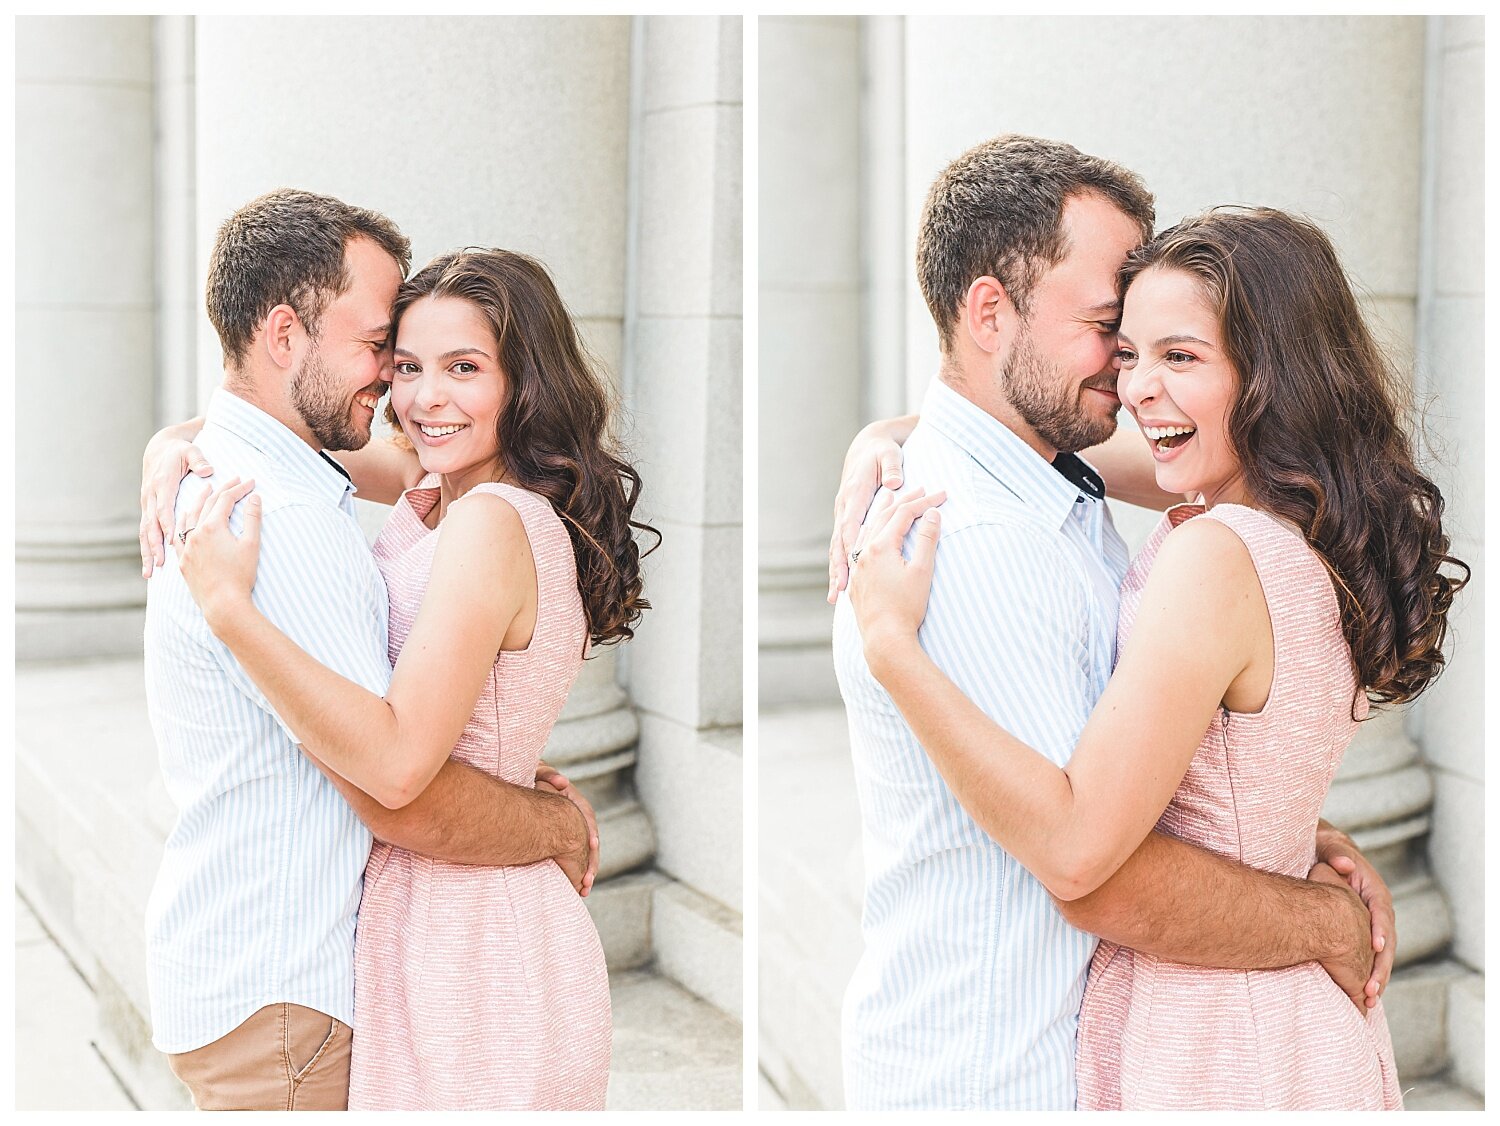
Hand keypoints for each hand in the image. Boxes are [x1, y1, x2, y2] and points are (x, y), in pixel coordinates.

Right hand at [140, 433, 212, 577]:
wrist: (159, 448)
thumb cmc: (179, 451)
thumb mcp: (190, 451)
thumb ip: (199, 460)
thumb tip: (208, 470)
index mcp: (162, 484)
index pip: (164, 508)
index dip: (167, 524)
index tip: (173, 540)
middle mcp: (151, 496)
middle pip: (151, 525)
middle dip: (154, 546)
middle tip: (159, 564)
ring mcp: (147, 504)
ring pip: (145, 531)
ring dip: (147, 552)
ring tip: (149, 573)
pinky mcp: (148, 509)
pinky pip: (145, 531)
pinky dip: (146, 548)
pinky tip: (148, 565)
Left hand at [176, 477, 260, 630]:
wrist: (223, 603)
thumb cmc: (240, 575)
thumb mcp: (251, 544)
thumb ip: (252, 518)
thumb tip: (255, 498)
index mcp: (212, 527)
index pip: (225, 500)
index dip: (239, 488)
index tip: (250, 482)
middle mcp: (195, 533)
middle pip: (208, 504)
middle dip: (222, 490)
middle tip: (234, 480)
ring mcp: (186, 547)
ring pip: (188, 516)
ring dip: (198, 501)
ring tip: (205, 491)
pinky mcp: (183, 560)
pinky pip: (177, 535)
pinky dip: (182, 522)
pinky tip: (185, 519)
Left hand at [537, 764, 598, 896]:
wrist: (528, 784)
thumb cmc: (532, 777)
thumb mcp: (539, 772)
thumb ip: (549, 775)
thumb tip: (563, 782)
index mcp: (574, 800)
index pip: (587, 816)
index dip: (590, 830)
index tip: (592, 844)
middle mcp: (578, 816)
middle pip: (591, 838)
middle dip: (591, 860)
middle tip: (588, 879)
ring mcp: (574, 829)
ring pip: (586, 851)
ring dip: (588, 871)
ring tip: (585, 889)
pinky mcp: (567, 840)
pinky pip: (576, 857)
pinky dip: (578, 871)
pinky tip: (579, 887)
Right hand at [828, 423, 908, 602]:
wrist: (866, 446)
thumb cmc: (880, 452)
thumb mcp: (888, 454)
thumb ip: (891, 468)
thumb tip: (894, 483)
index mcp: (854, 494)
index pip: (850, 523)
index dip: (849, 545)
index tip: (851, 565)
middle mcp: (844, 507)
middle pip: (839, 541)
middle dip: (838, 567)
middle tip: (840, 590)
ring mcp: (843, 515)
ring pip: (837, 547)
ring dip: (836, 572)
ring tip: (835, 596)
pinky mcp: (847, 520)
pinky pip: (842, 546)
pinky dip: (840, 566)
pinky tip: (840, 586)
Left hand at [845, 486, 945, 671]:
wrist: (884, 638)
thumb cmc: (906, 607)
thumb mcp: (922, 571)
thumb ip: (927, 540)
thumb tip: (932, 514)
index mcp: (880, 546)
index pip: (904, 514)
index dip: (924, 501)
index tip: (942, 494)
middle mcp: (864, 552)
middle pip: (884, 516)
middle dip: (904, 500)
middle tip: (920, 488)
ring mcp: (858, 566)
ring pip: (867, 529)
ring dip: (881, 511)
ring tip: (888, 496)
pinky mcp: (857, 580)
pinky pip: (859, 546)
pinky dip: (868, 530)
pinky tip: (870, 532)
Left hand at [1308, 861, 1376, 1011]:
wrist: (1328, 856)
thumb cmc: (1327, 852)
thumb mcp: (1330, 848)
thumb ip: (1336, 854)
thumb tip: (1344, 862)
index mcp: (1374, 890)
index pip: (1381, 911)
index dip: (1379, 929)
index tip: (1375, 947)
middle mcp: (1380, 910)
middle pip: (1387, 940)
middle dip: (1381, 966)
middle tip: (1371, 989)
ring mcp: (1375, 924)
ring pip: (1382, 954)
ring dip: (1378, 977)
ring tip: (1369, 1000)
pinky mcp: (1366, 934)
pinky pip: (1372, 957)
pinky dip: (1371, 975)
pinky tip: (1364, 996)